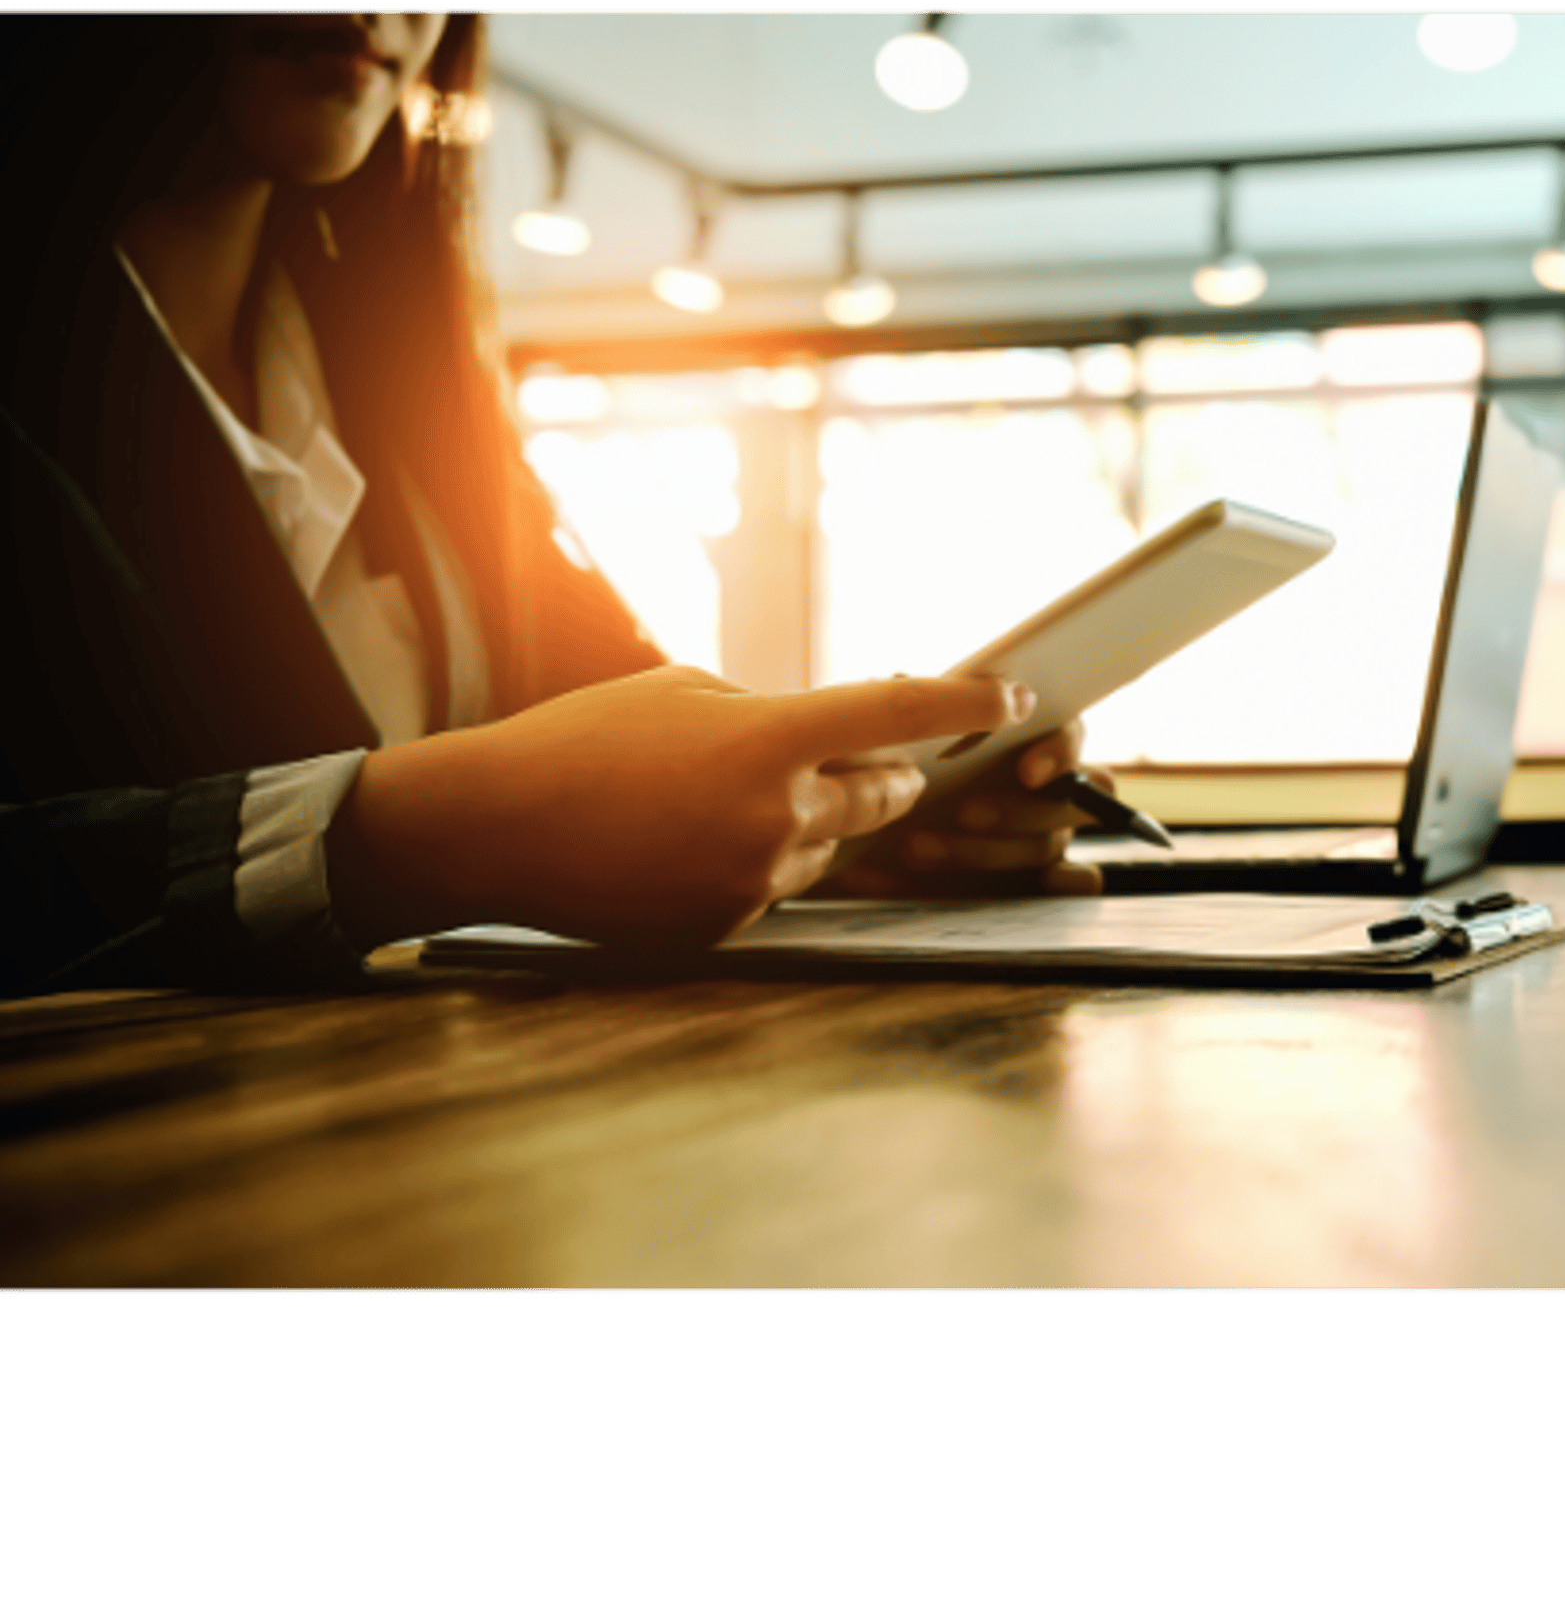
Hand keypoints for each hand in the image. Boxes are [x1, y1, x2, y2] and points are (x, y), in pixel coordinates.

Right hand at [330, 665, 1037, 948]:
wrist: (494, 829)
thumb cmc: (582, 741)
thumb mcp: (685, 693)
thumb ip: (768, 712)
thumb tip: (823, 734)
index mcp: (768, 740)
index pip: (900, 715)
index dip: (967, 702)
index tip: (1010, 696)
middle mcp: (776, 817)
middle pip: (885, 796)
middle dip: (892, 773)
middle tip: (883, 758)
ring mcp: (753, 883)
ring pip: (830, 849)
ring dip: (814, 823)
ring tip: (733, 800)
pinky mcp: (726, 931)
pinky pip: (777, 892)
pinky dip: (761, 865)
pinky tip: (694, 845)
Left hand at [827, 718, 1111, 898]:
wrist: (866, 836)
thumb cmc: (895, 769)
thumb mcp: (894, 733)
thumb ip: (908, 708)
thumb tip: (902, 682)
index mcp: (1031, 739)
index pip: (1070, 735)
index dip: (1057, 752)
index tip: (1027, 770)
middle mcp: (1049, 789)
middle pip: (1065, 801)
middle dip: (1015, 810)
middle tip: (963, 812)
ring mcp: (1044, 837)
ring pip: (1049, 846)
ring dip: (990, 850)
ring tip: (919, 847)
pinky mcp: (1032, 882)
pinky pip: (1068, 887)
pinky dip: (1051, 890)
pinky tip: (1008, 893)